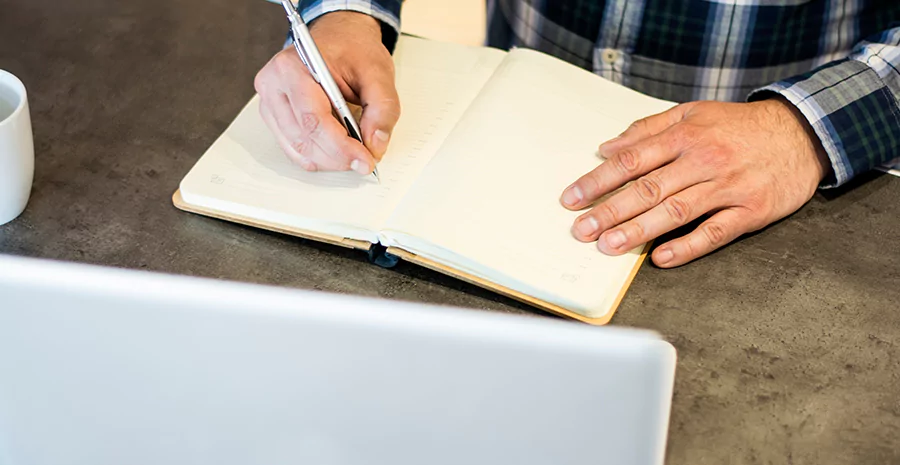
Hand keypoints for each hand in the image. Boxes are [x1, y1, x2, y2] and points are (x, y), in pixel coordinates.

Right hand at [254, 11, 399, 173]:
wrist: (339, 37)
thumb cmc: (352, 49)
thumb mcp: (378, 72)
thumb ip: (383, 109)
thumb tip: (375, 144)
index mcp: (293, 67)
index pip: (313, 119)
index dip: (340, 147)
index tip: (365, 160)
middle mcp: (273, 84)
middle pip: (303, 138)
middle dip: (338, 157)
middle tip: (365, 160)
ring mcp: (270, 102)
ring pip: (297, 149)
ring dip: (329, 159)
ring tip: (353, 153)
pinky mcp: (274, 116)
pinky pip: (293, 148)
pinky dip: (318, 156)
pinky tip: (336, 152)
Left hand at [560, 98, 831, 267]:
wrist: (802, 134)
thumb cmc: (738, 126)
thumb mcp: (693, 114)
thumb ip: (648, 129)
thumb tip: (607, 147)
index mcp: (684, 137)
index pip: (631, 161)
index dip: (598, 180)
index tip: (571, 198)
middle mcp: (703, 161)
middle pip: (648, 189)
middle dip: (609, 211)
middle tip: (580, 230)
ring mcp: (727, 187)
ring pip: (675, 212)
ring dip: (638, 230)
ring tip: (608, 246)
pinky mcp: (750, 211)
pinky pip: (715, 232)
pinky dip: (688, 247)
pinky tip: (662, 258)